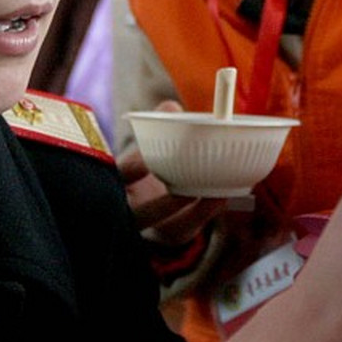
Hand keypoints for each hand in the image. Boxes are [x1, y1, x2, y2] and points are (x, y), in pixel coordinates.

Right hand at [120, 101, 225, 247]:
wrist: (151, 205)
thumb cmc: (148, 168)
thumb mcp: (149, 149)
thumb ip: (158, 126)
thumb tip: (170, 106)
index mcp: (119, 183)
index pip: (120, 177)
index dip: (132, 168)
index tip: (149, 156)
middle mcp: (130, 210)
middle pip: (139, 216)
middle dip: (161, 206)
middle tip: (185, 192)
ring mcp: (150, 227)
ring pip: (168, 228)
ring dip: (191, 213)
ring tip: (213, 194)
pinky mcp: (170, 235)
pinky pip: (187, 230)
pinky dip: (205, 214)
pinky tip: (222, 197)